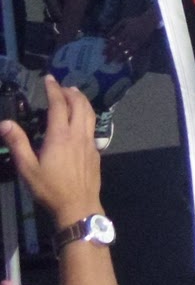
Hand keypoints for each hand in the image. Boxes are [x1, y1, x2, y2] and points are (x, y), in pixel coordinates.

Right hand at [0, 76, 103, 224]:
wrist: (78, 205)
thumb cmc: (50, 188)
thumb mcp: (27, 168)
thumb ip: (18, 144)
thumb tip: (5, 123)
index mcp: (61, 136)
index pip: (59, 105)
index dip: (54, 89)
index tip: (49, 78)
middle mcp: (78, 134)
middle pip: (79, 105)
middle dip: (71, 92)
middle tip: (61, 86)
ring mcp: (90, 142)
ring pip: (90, 114)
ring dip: (82, 101)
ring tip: (74, 95)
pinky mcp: (96, 151)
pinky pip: (93, 126)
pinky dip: (87, 114)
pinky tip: (82, 119)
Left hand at [106, 12, 159, 64]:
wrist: (149, 20)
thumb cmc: (135, 21)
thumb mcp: (124, 21)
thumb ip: (115, 28)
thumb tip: (107, 36)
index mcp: (126, 31)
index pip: (115, 41)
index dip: (109, 48)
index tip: (103, 53)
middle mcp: (131, 37)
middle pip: (120, 48)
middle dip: (113, 55)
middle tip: (106, 61)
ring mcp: (137, 41)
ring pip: (128, 51)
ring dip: (122, 57)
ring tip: (115, 62)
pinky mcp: (142, 43)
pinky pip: (135, 51)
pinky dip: (130, 56)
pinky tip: (126, 60)